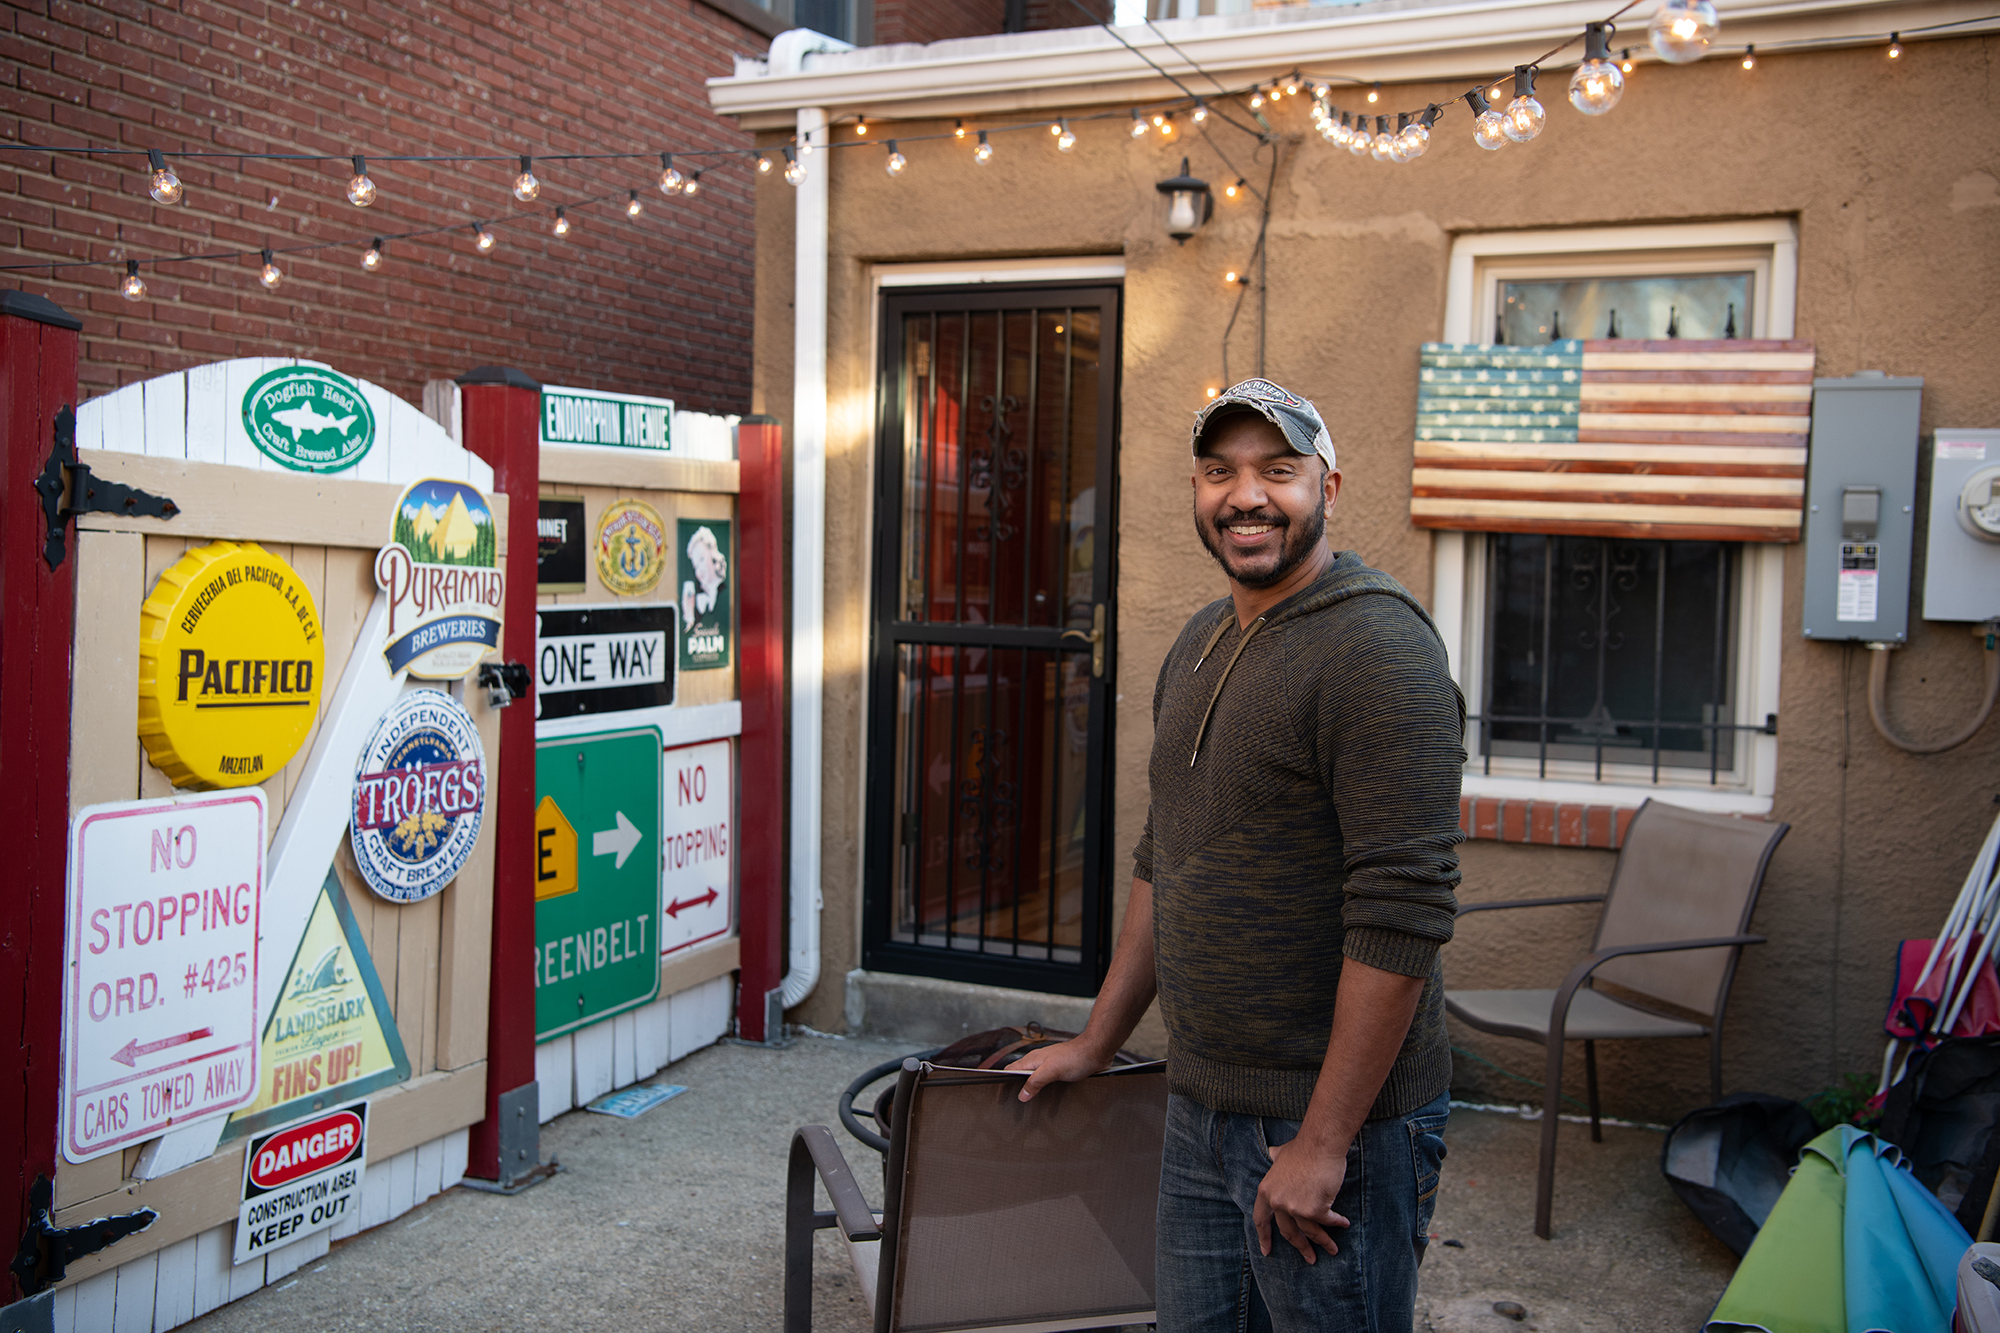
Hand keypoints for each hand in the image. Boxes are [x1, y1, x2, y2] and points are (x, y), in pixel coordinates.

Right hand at [1010, 1039, 1108, 1101]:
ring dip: (1031, 1090)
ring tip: (1029, 1105)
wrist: (1095, 1051)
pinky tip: (1047, 1099)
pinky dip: (1043, 1090)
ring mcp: (1049, 1066)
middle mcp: (1039, 1062)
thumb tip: (1021, 1095)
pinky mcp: (1060, 1070)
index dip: (1003, 1081)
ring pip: (1034, 1079)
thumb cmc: (1074, 1057)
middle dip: (1016, 1088)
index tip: (1001, 1096)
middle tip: (1014, 1105)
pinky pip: (1046, 1081)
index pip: (1010, 1070)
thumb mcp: (1051, 1071)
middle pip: (1021, 1075)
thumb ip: (1035, 1082)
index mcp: (1033, 1059)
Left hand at [1253, 1136, 1351, 1263]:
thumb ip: (1276, 1158)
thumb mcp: (1282, 1154)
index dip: (1264, 1237)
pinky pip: (1327, 1222)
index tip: (1266, 1252)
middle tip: (1309, 1258)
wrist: (1319, 1144)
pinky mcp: (1314, 1210)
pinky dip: (1337, 1223)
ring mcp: (1295, 1208)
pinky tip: (1344, 1224)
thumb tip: (1272, 1152)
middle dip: (1300, 1247)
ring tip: (1332, 1249)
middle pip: (1288, 1232)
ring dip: (1323, 1243)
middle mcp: (1278, 1202)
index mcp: (1266, 1192)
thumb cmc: (1303, 1147)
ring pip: (1310, 1232)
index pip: (1261, 1220)